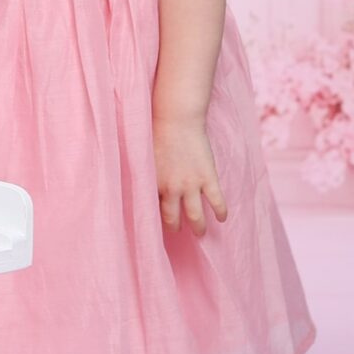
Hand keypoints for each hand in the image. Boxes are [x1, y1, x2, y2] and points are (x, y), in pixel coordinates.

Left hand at [153, 115, 227, 235]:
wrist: (177, 119)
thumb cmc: (156, 132)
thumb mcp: (142, 156)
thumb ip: (142, 173)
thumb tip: (132, 182)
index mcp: (153, 184)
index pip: (152, 210)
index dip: (153, 220)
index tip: (153, 227)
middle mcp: (171, 189)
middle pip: (172, 218)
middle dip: (175, 228)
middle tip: (177, 231)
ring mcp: (191, 185)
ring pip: (195, 216)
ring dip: (198, 227)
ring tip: (200, 233)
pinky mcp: (208, 178)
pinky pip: (216, 201)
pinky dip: (220, 212)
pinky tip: (221, 219)